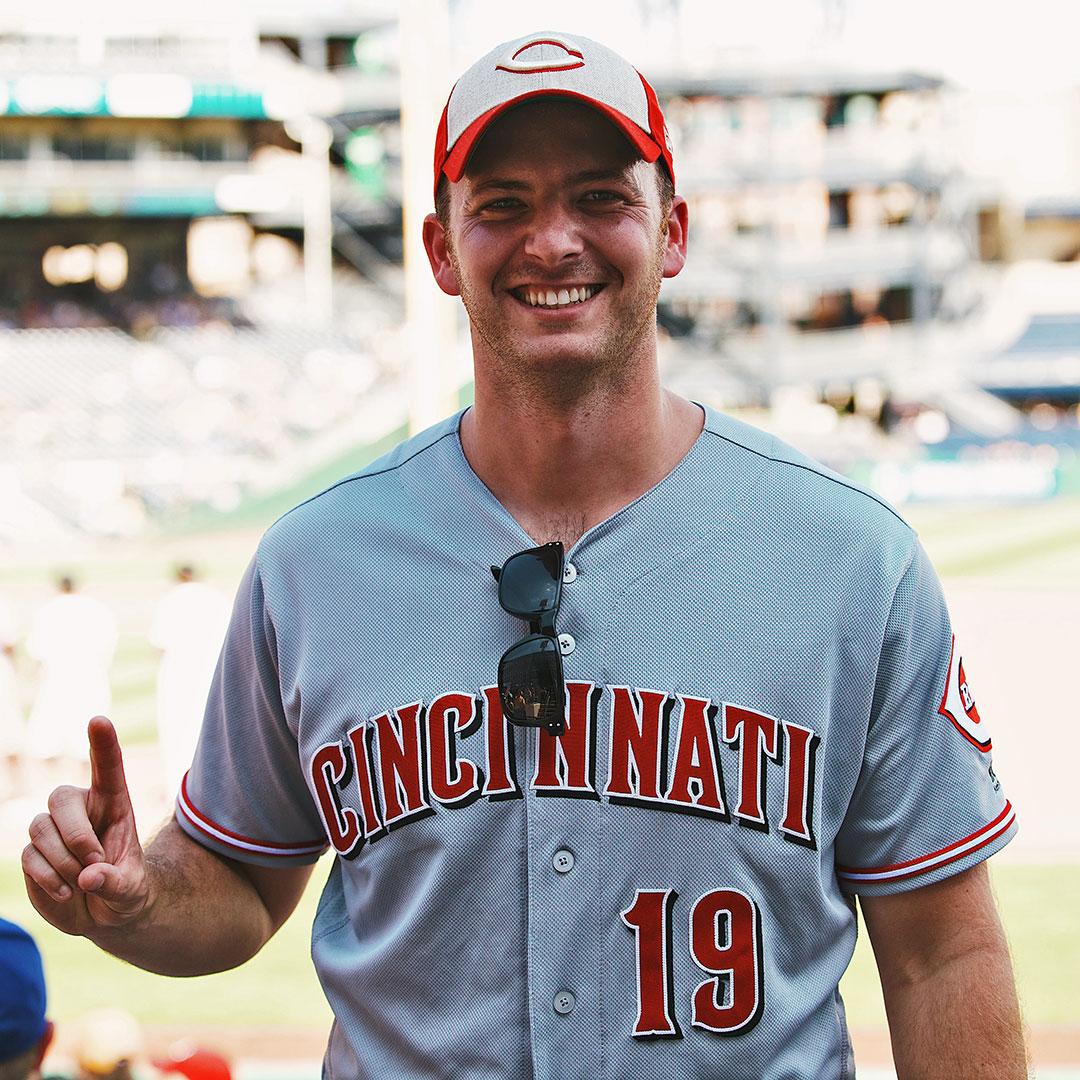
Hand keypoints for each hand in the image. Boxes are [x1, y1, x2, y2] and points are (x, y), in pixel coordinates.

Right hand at [23, 716, 149, 935]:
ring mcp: (54, 830)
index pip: (108, 768)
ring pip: (41, 829)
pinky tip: (67, 892)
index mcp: (115, 805)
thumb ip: (116, 882)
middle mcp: (82, 810)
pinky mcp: (34, 853)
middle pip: (61, 798)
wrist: (104, 914)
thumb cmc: (127, 892)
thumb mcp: (133, 891)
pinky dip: (48, 877)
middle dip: (74, 833)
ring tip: (82, 883)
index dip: (103, 743)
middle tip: (93, 862)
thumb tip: (89, 877)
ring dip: (61, 861)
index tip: (98, 720)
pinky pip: (30, 856)